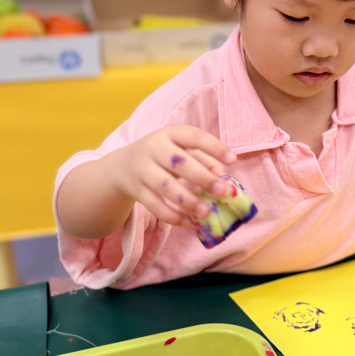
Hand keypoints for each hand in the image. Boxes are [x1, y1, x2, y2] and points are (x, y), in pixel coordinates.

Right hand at [115, 125, 235, 226]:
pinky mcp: (135, 189)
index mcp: (170, 133)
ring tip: (206, 212)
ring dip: (187, 200)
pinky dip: (172, 216)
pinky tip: (188, 222)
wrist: (122, 166)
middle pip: (179, 163)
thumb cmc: (162, 157)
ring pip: (165, 186)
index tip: (233, 160)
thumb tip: (221, 175)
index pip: (194, 136)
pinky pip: (154, 204)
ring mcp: (142, 168)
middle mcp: (153, 147)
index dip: (214, 147)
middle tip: (221, 191)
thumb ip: (203, 159)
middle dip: (202, 177)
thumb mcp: (179, 150)